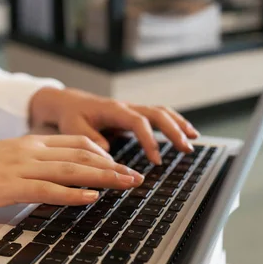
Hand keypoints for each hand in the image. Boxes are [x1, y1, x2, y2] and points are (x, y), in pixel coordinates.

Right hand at [0, 136, 144, 210]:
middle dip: (113, 166)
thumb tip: (49, 176)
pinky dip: (73, 194)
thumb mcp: (2, 158)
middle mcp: (30, 150)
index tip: (120, 164)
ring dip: (104, 178)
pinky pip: (48, 189)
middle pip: (81, 155)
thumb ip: (27, 163)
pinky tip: (91, 199)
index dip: (103, 153)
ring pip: (71, 170)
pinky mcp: (10, 186)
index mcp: (29, 143)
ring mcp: (21, 167)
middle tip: (136, 176)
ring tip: (127, 185)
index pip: (76, 142)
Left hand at [29, 88, 199, 164]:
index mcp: (113, 110)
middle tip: (186, 149)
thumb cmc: (71, 116)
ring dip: (179, 124)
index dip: (149, 140)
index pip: (138, 122)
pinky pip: (159, 116)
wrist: (69, 103)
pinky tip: (186, 133)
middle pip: (157, 114)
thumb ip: (90, 139)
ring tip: (193, 139)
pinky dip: (174, 123)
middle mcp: (126, 107)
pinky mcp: (134, 115)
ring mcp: (132, 109)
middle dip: (173, 131)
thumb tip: (109, 152)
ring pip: (162, 112)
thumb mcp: (73, 128)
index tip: (156, 160)